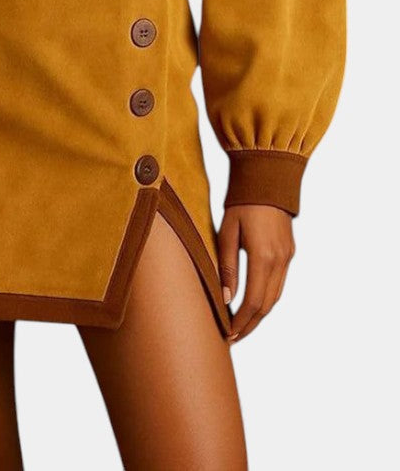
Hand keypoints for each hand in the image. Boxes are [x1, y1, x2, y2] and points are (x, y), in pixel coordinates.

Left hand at [218, 204, 295, 343]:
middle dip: (250, 325)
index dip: (240, 322)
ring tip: (241, 326)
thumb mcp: (227, 232)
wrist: (267, 178)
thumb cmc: (241, 203)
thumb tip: (227, 299)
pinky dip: (267, 298)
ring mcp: (288, 257)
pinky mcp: (289, 252)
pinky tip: (254, 303)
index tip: (228, 335)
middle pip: (266, 305)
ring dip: (259, 314)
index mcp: (263, 257)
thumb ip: (227, 266)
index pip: (252, 302)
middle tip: (232, 338)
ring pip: (275, 297)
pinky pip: (279, 283)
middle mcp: (280, 261)